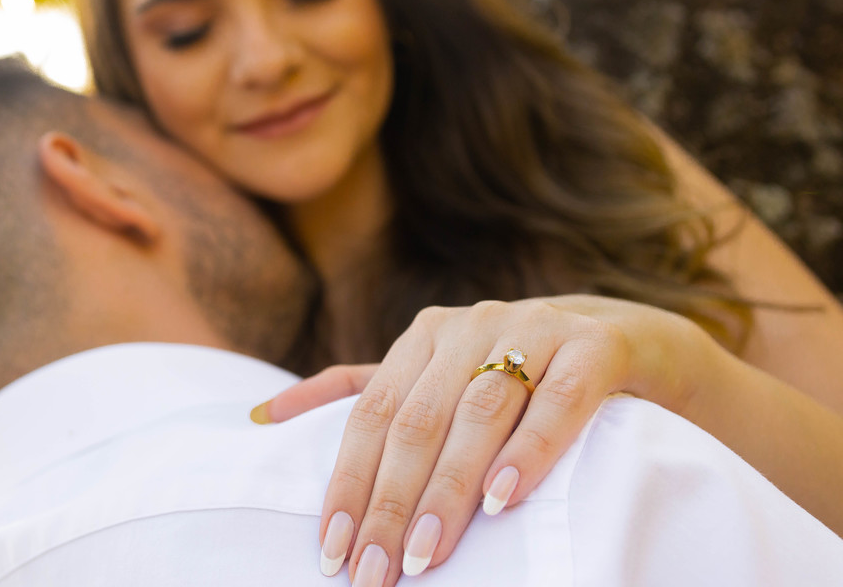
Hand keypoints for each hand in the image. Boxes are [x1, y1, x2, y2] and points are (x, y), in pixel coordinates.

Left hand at [254, 295, 694, 585]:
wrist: (622, 341)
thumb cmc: (515, 374)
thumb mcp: (437, 377)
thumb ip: (361, 393)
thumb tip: (263, 415)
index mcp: (424, 336)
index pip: (371, 415)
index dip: (349, 484)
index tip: (332, 552)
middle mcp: (471, 325)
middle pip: (418, 420)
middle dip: (391, 503)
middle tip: (375, 572)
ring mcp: (535, 330)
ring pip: (479, 412)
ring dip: (448, 488)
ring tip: (427, 553)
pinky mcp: (595, 347)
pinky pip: (558, 401)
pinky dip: (528, 449)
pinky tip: (503, 498)